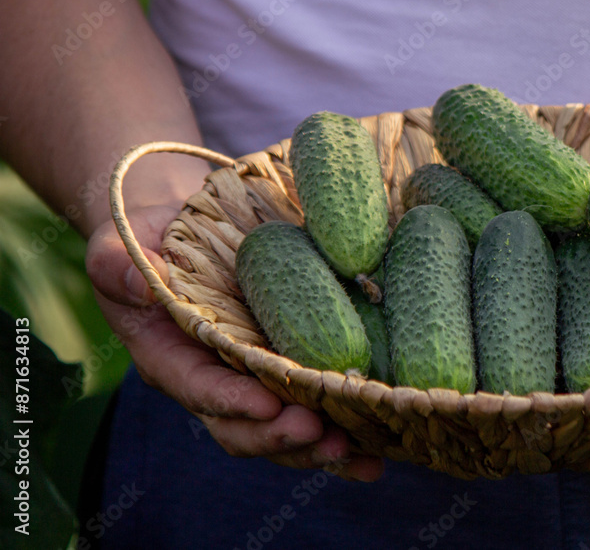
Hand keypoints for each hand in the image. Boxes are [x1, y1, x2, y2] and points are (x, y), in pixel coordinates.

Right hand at [85, 205, 383, 480]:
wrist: (186, 228)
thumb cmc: (148, 237)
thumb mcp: (121, 244)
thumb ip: (117, 264)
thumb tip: (138, 280)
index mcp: (171, 358)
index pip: (200, 388)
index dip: (232, 402)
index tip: (269, 405)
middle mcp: (215, 381)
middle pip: (245, 427)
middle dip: (283, 436)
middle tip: (324, 434)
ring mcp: (256, 380)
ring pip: (285, 429)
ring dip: (322, 447)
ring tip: (361, 452)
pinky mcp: (292, 369)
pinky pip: (317, 408)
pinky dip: (349, 431)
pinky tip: (382, 450)